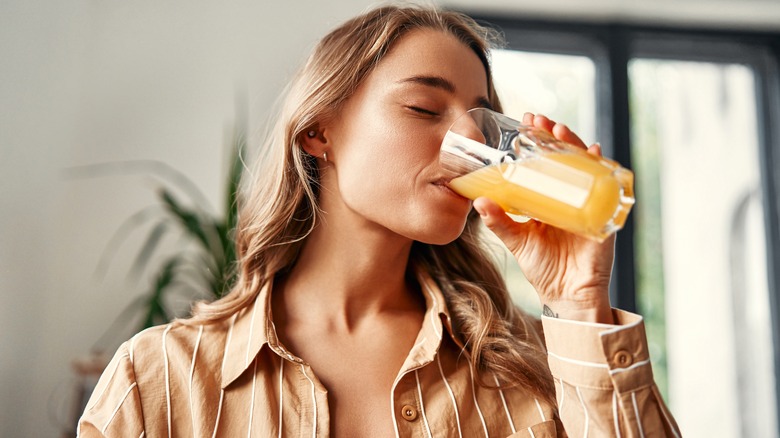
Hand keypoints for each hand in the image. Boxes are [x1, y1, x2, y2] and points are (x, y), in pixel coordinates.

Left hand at [472, 113, 615, 323]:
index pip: (543, 162)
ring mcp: (588, 202)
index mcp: (549, 198)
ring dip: (574, 145)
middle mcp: (570, 196)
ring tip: (559, 131)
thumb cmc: (544, 267)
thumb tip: (479, 201)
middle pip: (564, 158)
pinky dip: (600, 168)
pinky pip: (605, 186)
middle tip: (539, 120)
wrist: (568, 295)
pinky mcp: (603, 214)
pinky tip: (594, 153)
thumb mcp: (518, 240)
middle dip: (553, 136)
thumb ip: (499, 222)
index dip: (537, 142)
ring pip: (584, 166)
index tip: (525, 122)